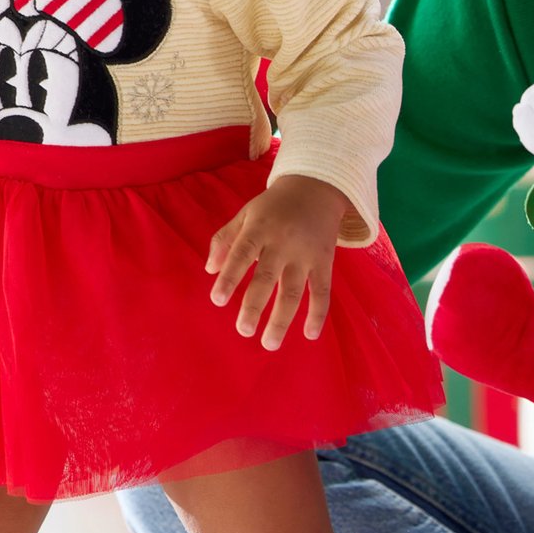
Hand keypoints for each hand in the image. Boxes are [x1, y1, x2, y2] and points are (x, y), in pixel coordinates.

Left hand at [206, 175, 349, 349]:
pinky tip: (310, 334)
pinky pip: (322, 291)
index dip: (230, 276)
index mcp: (259, 228)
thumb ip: (225, 240)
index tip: (217, 300)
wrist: (315, 189)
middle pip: (267, 277)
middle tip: (243, 330)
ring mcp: (305, 253)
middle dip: (254, 305)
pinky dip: (318, 313)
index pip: (241, 253)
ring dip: (282, 318)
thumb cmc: (272, 207)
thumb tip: (209, 270)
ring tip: (269, 343)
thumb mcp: (245, 214)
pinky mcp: (324, 262)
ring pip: (294, 290)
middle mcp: (282, 242)